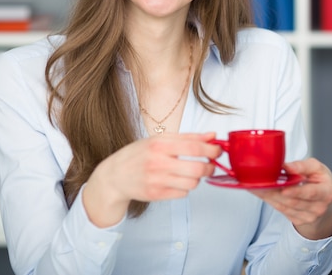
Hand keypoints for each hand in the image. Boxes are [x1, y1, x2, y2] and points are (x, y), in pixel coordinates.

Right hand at [83, 132, 220, 226]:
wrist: (114, 177)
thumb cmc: (138, 155)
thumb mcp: (159, 140)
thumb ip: (187, 138)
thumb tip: (212, 136)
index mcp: (159, 145)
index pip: (194, 148)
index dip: (211, 150)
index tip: (218, 151)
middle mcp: (158, 163)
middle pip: (197, 169)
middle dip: (209, 168)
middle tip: (210, 165)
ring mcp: (157, 181)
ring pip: (192, 183)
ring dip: (197, 178)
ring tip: (190, 172)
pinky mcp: (156, 195)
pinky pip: (183, 193)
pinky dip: (185, 187)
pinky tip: (177, 180)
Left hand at [249, 158, 331, 239]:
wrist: (327, 204)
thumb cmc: (321, 183)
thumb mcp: (318, 169)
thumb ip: (303, 166)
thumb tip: (286, 166)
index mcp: (326, 192)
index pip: (311, 193)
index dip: (296, 192)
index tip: (283, 189)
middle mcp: (319, 208)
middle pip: (293, 201)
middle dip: (274, 191)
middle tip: (259, 182)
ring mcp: (308, 217)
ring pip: (284, 206)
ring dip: (268, 196)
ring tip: (255, 186)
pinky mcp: (298, 221)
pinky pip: (281, 210)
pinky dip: (269, 200)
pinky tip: (261, 192)